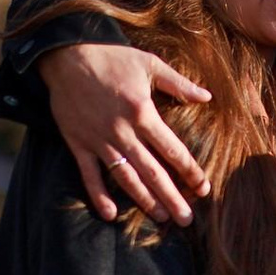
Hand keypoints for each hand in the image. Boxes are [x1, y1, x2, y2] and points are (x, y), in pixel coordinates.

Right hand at [37, 43, 210, 224]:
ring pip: (125, 177)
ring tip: (161, 217)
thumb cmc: (112, 58)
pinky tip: (110, 215)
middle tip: (187, 219)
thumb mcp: (149, 63)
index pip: (172, 149)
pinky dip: (98, 196)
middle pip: (153, 171)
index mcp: (143, 112)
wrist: (67, 55)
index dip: (190, 171)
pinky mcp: (78, 144)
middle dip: (172, 197)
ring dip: (144, 200)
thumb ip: (179, 83)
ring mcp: (99, 140)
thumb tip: (208, 96)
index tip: (203, 188)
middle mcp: (122, 131)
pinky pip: (89, 175)